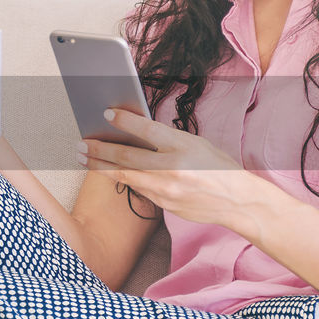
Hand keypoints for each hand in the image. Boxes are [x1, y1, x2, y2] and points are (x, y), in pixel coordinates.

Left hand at [76, 107, 259, 227]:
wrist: (237, 201)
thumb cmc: (219, 167)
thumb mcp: (196, 143)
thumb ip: (167, 139)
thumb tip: (136, 133)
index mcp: (183, 146)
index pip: (146, 129)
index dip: (124, 120)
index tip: (106, 114)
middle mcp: (172, 168)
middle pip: (127, 156)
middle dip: (99, 149)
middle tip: (81, 144)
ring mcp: (166, 189)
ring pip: (125, 176)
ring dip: (101, 166)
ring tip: (84, 158)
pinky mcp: (164, 205)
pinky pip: (138, 189)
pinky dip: (122, 179)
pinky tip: (108, 172)